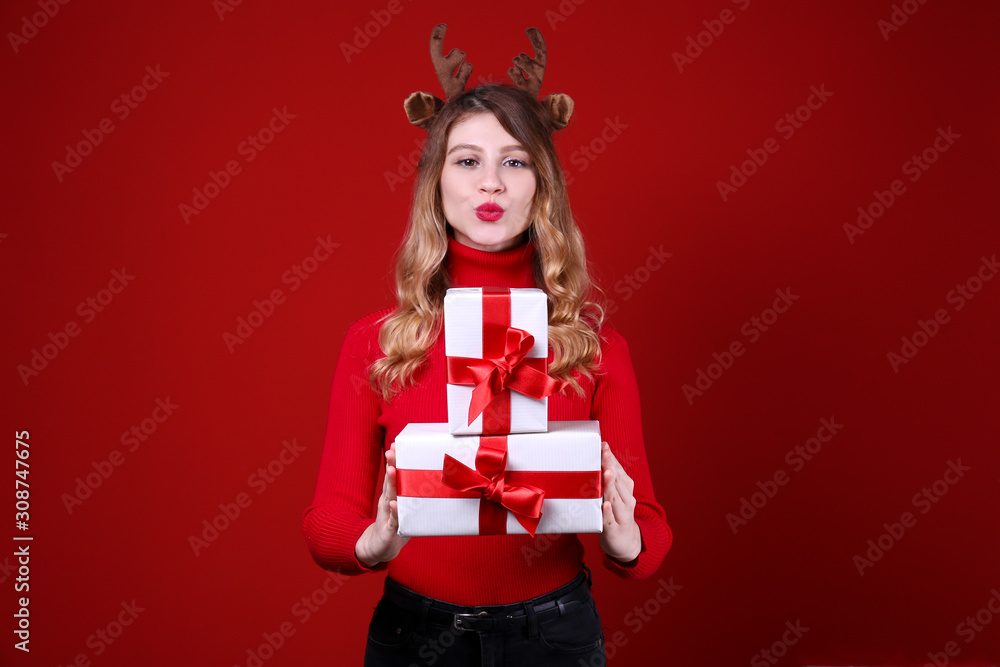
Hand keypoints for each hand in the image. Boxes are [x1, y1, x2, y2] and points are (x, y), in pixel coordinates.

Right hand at [355, 443, 409, 567]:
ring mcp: (388, 515)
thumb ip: (414, 496)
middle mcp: (388, 502)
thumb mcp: (406, 508)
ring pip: (390, 496)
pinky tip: (393, 504)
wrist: (379, 548)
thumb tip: (435, 481)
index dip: (395, 460)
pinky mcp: (389, 530)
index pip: (394, 475)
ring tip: (391, 470)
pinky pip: (392, 520)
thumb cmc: (396, 525)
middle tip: (392, 450)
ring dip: (390, 483)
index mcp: (393, 495)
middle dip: (391, 464)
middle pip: (390, 481)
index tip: (396, 444)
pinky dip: (393, 512)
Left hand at [599, 441, 641, 563]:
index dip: (611, 458)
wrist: (626, 543)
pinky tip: (605, 504)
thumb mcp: (614, 495)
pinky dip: (608, 512)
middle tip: (603, 452)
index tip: (603, 445)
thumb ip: (608, 479)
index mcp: (626, 490)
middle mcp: (627, 501)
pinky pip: (610, 520)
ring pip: (615, 499)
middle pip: (618, 482)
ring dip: (611, 486)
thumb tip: (598, 455)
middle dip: (610, 466)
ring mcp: (622, 516)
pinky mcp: (614, 530)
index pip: (619, 471)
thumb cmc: (615, 514)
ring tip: (606, 473)